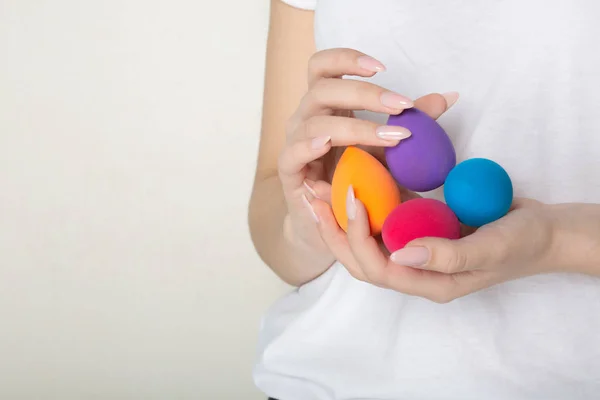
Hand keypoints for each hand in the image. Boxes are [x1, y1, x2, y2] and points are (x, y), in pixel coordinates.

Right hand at [278, 48, 415, 259]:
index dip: (346, 59)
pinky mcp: (290, 172)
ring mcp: (295, 143)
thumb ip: (410, 122)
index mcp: (326, 106)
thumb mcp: (388, 149)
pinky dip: (308, 146)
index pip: (323, 67)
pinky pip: (292, 153)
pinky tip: (328, 144)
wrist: (334, 221)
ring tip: (390, 137)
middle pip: (322, 89)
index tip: (382, 67)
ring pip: (314, 122)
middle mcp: (306, 118)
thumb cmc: (359, 179)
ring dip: (355, 127)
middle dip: (364, 94)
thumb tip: (448, 97)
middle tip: (402, 106)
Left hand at [310, 191, 571, 302]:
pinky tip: (351, 180)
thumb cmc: (522, 242)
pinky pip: (384, 220)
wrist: (542, 230)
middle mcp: (414, 270)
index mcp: (427, 283)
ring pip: (366, 239)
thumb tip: (399, 255)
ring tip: (319, 189)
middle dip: (333, 230)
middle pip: (360, 258)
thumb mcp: (491, 249)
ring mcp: (414, 249)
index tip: (351, 197)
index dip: (356, 235)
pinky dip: (365, 203)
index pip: (377, 268)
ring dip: (340, 217)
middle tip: (314, 196)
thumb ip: (448, 256)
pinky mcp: (418, 229)